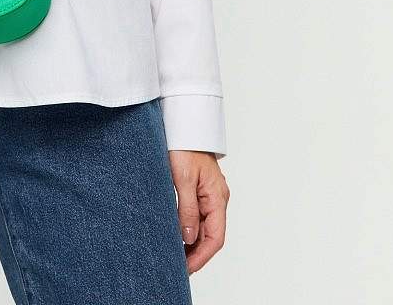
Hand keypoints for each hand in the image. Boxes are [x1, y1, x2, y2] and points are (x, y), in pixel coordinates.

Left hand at [167, 150, 229, 273]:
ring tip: (175, 255)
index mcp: (218, 197)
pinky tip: (177, 234)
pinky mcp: (199, 189)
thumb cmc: (184, 146)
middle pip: (210, 235)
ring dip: (191, 242)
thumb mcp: (183, 179)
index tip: (187, 269)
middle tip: (177, 267)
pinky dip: (188, 228)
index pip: (215, 237)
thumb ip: (187, 209)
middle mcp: (217, 198)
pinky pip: (197, 215)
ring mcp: (209, 194)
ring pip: (204, 226)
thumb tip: (189, 238)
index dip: (202, 256)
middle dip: (196, 253)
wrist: (183, 123)